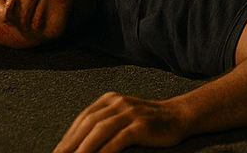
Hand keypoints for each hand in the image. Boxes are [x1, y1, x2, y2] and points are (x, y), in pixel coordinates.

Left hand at [53, 91, 187, 152]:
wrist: (179, 116)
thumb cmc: (147, 123)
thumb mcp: (122, 118)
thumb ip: (103, 126)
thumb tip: (79, 145)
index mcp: (109, 100)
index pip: (82, 119)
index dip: (67, 138)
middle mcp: (117, 103)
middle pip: (87, 125)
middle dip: (70, 145)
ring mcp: (130, 112)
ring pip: (99, 131)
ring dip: (83, 149)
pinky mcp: (141, 125)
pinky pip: (118, 140)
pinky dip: (104, 152)